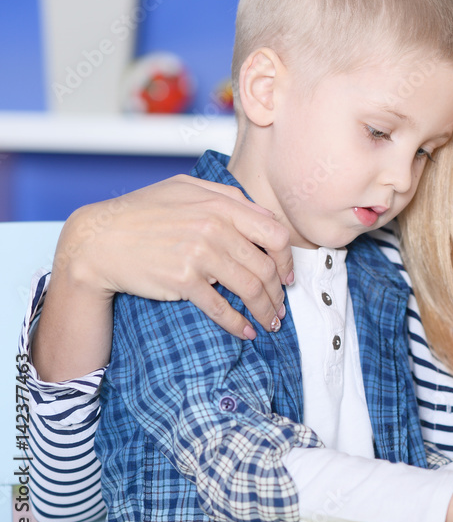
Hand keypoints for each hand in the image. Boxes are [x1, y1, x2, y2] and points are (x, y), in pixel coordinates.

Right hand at [57, 174, 292, 338]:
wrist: (97, 240)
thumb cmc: (140, 213)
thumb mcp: (184, 189)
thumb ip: (225, 196)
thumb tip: (260, 212)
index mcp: (221, 204)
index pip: (274, 233)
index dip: (286, 259)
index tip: (286, 274)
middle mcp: (214, 227)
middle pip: (265, 267)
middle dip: (279, 292)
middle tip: (281, 306)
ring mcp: (200, 254)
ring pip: (249, 288)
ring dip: (265, 310)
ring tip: (271, 322)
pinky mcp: (184, 280)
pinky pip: (221, 307)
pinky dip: (238, 324)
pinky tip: (246, 332)